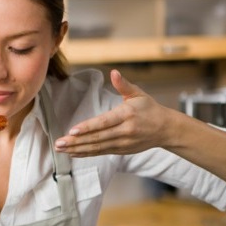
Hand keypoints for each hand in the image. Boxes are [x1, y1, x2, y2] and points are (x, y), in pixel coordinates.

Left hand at [55, 69, 169, 156]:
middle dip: (76, 141)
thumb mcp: (138, 94)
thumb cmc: (150, 109)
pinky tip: (73, 153)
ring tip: (61, 149)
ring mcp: (123, 143)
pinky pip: (101, 152)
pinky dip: (86, 153)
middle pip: (97, 137)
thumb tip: (114, 72)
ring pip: (97, 147)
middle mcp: (124, 131)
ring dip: (77, 149)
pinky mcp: (121, 150)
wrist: (166, 129)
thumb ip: (123, 85)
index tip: (72, 130)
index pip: (104, 122)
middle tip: (59, 143)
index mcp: (127, 115)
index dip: (88, 127)